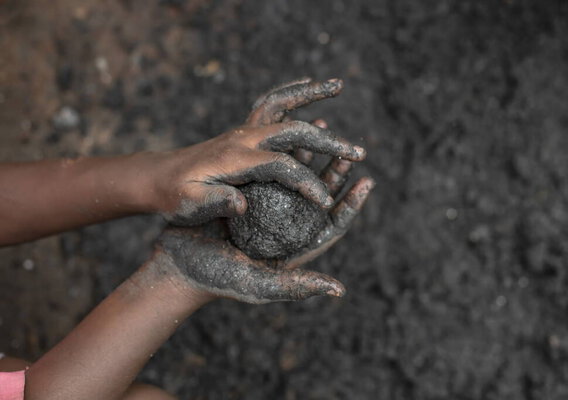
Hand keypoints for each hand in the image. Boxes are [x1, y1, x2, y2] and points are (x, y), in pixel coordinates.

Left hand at [149, 78, 365, 225]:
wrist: (157, 177)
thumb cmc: (173, 196)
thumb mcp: (188, 205)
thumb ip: (214, 203)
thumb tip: (241, 203)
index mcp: (234, 160)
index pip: (282, 167)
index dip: (306, 184)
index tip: (325, 201)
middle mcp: (242, 138)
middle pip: (294, 131)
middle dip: (329, 142)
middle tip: (359, 152)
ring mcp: (242, 130)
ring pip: (282, 104)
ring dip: (311, 94)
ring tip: (339, 85)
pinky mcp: (242, 130)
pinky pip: (271, 103)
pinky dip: (291, 92)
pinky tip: (307, 85)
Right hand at [152, 153, 374, 303]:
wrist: (175, 264)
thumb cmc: (216, 278)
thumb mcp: (259, 283)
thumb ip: (295, 285)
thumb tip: (338, 289)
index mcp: (293, 249)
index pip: (331, 226)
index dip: (350, 205)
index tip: (367, 182)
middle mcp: (283, 229)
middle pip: (318, 200)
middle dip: (335, 177)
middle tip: (350, 155)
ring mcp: (264, 212)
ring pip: (294, 181)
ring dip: (310, 160)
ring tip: (321, 134)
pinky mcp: (245, 198)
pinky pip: (268, 174)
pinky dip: (280, 158)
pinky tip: (285, 140)